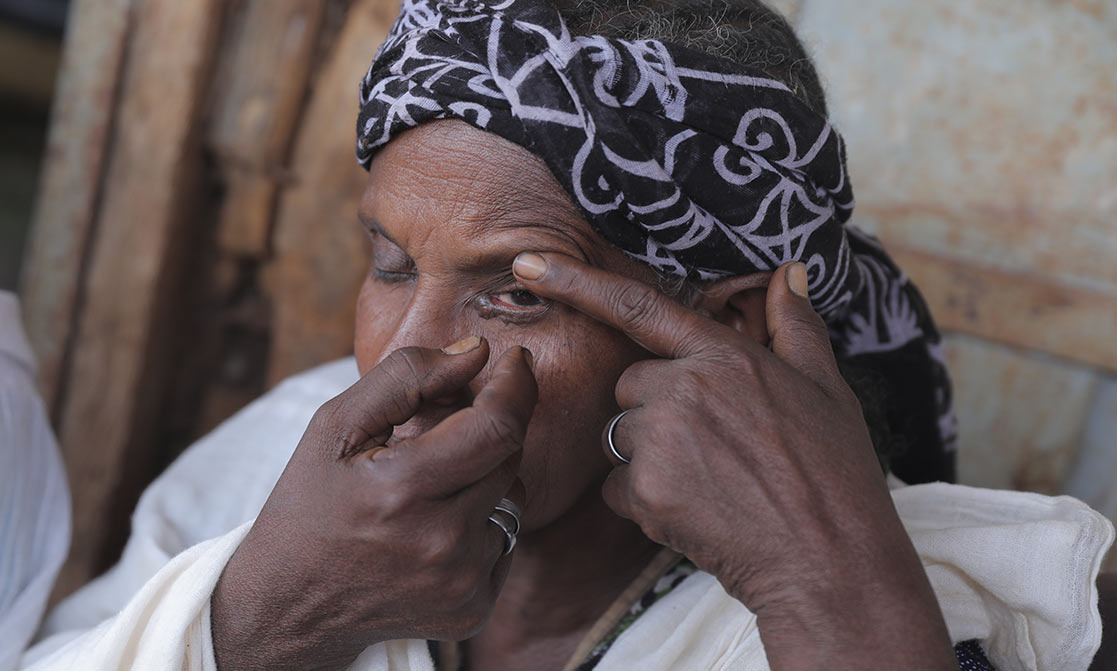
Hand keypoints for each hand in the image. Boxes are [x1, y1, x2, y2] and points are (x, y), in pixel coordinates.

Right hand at [211, 340, 535, 670]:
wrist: (289, 607)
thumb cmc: (309, 505)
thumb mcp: (335, 426)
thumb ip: (407, 377)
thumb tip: (479, 352)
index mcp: (401, 490)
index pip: (497, 427)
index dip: (517, 386)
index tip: (517, 360)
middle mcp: (440, 543)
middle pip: (510, 455)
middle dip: (489, 425)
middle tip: (444, 424)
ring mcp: (461, 582)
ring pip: (514, 495)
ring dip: (485, 474)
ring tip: (427, 486)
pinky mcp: (474, 609)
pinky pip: (505, 538)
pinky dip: (480, 520)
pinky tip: (432, 528)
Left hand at [513, 254, 956, 669]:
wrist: (829, 560)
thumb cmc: (835, 474)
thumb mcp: (826, 388)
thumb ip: (796, 325)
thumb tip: (788, 272)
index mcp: (724, 355)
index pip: (638, 308)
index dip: (576, 282)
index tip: (525, 264)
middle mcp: (685, 387)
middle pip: (630, 387)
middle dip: (655, 412)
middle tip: (712, 449)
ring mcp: (662, 439)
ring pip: (621, 439)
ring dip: (649, 460)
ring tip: (712, 485)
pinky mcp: (646, 490)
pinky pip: (617, 488)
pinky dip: (644, 503)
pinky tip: (695, 514)